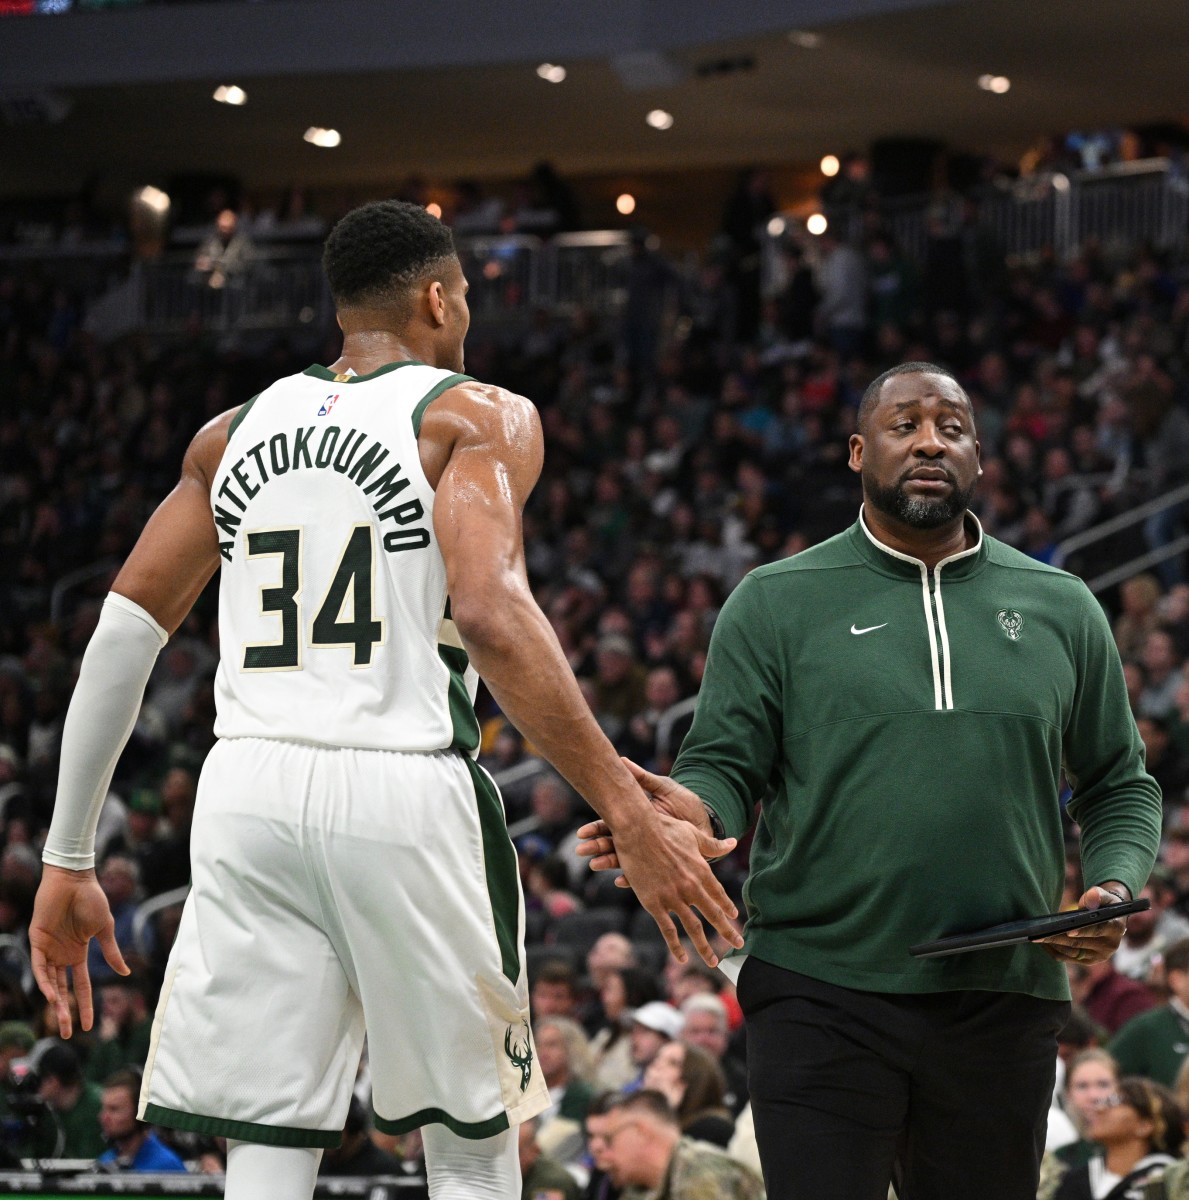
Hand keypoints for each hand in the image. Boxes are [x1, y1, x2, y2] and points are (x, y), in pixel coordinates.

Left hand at [29, 865, 129, 1037]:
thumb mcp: (105, 928)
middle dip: (66, 1012)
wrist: (74, 880)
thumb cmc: (92, 900)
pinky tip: (51, 994)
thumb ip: (112, 952)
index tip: (89, 1025)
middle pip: (63, 990)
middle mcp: (63, 955)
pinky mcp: (38, 941)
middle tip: (69, 1033)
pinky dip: (44, 981)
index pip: (82, 985)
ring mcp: (50, 950)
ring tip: (60, 1018)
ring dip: (55, 1001)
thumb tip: (126, 974)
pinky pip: (39, 966)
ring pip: (50, 983)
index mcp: (79, 953)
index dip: (86, 1005)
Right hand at [577, 759, 714, 872]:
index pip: (613, 824)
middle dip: (597, 847)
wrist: (707, 818)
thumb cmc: (684, 801)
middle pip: (614, 843)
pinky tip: (621, 880)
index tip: (582, 832)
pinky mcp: (663, 866)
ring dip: (609, 863)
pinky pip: (647, 875)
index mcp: (639, 818)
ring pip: (626, 860)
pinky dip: (633, 878)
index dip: (597, 828)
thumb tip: (622, 760)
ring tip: (595, 865)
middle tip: (581, 850)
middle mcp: (641, 837)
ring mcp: (651, 852)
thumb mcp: (664, 787)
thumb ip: (643, 778)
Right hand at [578, 760, 742, 968]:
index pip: (718, 894)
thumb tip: (732, 842)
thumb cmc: (664, 828)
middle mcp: (691, 887)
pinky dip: (676, 946)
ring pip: (693, 928)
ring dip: (705, 947)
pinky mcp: (654, 903)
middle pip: (713, 915)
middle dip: (727, 932)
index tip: (734, 918)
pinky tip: (681, 958)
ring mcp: (673, 897)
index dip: (727, 908)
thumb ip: (712, 844)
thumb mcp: (692, 834)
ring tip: (714, 962)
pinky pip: (668, 930)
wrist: (637, 829)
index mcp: (701, 871)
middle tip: (739, 944)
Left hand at [1039, 883, 1130, 965]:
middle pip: (1079, 943)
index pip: (1097, 931)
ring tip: (1037, 937)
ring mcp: (1099, 956)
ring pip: (1072, 952)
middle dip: (1058, 938)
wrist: (1110, 918)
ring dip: (1054, 945)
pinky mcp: (1089, 960)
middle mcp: (1109, 946)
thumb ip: (1098, 894)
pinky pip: (1069, 958)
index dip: (1083, 931)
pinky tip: (1042, 943)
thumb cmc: (1104, 903)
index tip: (1068, 930)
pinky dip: (1055, 951)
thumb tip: (1090, 897)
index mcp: (1115, 929)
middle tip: (1040, 934)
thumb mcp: (1105, 895)